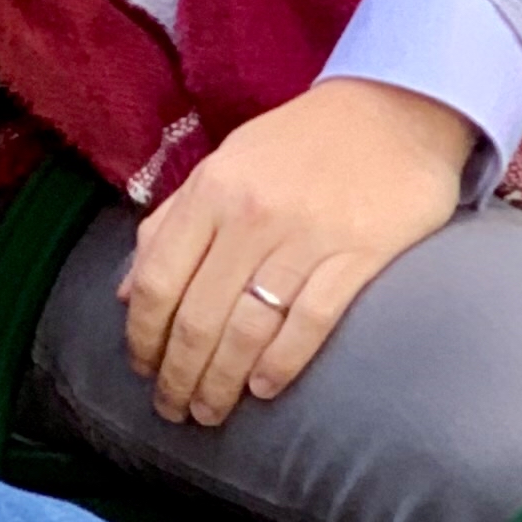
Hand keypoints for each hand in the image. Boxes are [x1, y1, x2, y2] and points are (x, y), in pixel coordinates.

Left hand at [119, 80, 474, 427]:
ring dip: (222, 382)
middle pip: (198, 316)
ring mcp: (306, 236)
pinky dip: (280, 364)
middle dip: (178, 374)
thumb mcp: (224, 165)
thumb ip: (171, 223)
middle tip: (173, 410)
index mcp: (211, 189)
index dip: (143, 336)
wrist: (393, 109)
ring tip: (210, 411)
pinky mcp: (359, 255)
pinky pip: (309, 323)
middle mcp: (250, 215)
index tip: (141, 370)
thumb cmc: (299, 143)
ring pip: (247, 329)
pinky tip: (263, 389)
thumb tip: (127, 291)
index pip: (159, 279)